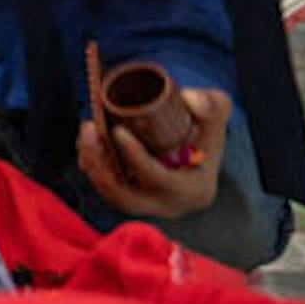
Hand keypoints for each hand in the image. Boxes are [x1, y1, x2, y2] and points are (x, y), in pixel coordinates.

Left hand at [76, 87, 228, 217]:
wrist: (197, 143)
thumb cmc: (206, 127)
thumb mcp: (218, 112)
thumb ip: (212, 104)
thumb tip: (189, 98)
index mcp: (194, 191)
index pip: (159, 180)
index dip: (136, 158)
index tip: (118, 131)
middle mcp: (169, 205)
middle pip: (126, 196)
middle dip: (101, 166)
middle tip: (90, 130)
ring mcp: (148, 205)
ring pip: (110, 194)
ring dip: (91, 164)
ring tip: (86, 131)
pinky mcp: (131, 198)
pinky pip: (105, 188)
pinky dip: (92, 167)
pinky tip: (86, 141)